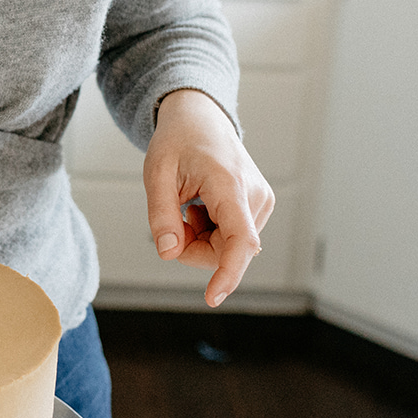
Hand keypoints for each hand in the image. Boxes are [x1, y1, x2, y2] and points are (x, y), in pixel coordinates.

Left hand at [142, 89, 274, 307]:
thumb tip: (168, 252)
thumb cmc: (178, 142)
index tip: (213, 297)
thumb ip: (161, 214)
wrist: (201, 120)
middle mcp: (254, 196)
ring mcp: (261, 202)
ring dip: (200, 240)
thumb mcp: (156, 173)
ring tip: (188, 206)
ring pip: (228, 249)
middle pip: (225, 252)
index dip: (228, 273)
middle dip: (192, 249)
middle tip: (172, 222)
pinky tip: (201, 208)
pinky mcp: (260, 207)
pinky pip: (232, 239)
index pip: (239, 240)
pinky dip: (210, 234)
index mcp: (230, 184)